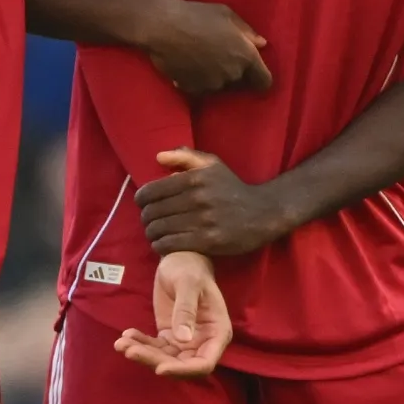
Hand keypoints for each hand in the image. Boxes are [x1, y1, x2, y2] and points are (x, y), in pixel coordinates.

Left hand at [113, 250, 230, 376]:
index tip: (160, 368)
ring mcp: (185, 340)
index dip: (183, 370)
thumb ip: (186, 310)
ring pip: (164, 359)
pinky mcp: (169, 335)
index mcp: (217, 333)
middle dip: (154, 361)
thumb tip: (183, 339)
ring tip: (121, 344)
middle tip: (129, 350)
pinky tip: (125, 335)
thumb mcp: (188, 284)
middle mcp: (202, 342)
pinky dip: (139, 344)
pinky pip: (154, 347)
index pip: (204, 363)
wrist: (180, 259)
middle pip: (180, 364)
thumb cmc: (190, 269)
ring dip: (143, 354)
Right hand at [136, 0, 269, 94]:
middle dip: (234, 73)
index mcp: (246, 57)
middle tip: (220, 56)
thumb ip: (247, 32)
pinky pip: (200, 87)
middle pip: (240, 83)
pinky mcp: (192, 89)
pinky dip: (197, 80)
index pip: (264, 81)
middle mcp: (232, 75)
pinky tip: (187, 65)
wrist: (162, 27)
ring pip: (219, 85)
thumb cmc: (197, 15)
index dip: (260, 78)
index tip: (254, 73)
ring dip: (215, 76)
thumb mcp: (226, 14)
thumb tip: (261, 44)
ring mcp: (212, 85)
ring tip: (200, 59)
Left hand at [136, 150, 292, 256]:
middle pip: (153, 212)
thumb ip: (185, 157)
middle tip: (148, 221)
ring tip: (154, 233)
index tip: (142, 204)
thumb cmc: (232, 187)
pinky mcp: (208, 242)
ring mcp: (203, 221)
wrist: (263, 212)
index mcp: (194, 179)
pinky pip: (172, 245)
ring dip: (151, 233)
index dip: (140, 199)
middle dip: (145, 218)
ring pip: (160, 230)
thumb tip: (158, 158)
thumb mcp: (212, 165)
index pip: (151, 191)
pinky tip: (162, 244)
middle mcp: (197, 199)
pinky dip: (161, 246)